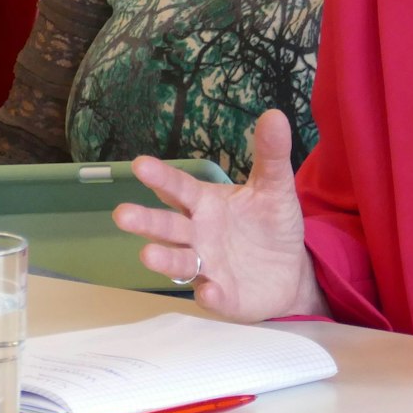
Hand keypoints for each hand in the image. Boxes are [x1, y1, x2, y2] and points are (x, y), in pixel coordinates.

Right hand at [113, 109, 326, 321]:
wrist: (290, 271)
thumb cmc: (271, 225)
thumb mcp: (275, 188)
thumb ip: (271, 156)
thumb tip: (275, 115)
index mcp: (205, 204)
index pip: (179, 189)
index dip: (161, 178)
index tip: (140, 164)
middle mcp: (198, 235)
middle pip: (168, 227)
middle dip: (146, 221)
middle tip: (121, 214)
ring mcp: (207, 268)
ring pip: (180, 263)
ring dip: (164, 259)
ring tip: (147, 254)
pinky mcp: (223, 296)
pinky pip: (213, 296)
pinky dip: (210, 295)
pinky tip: (208, 292)